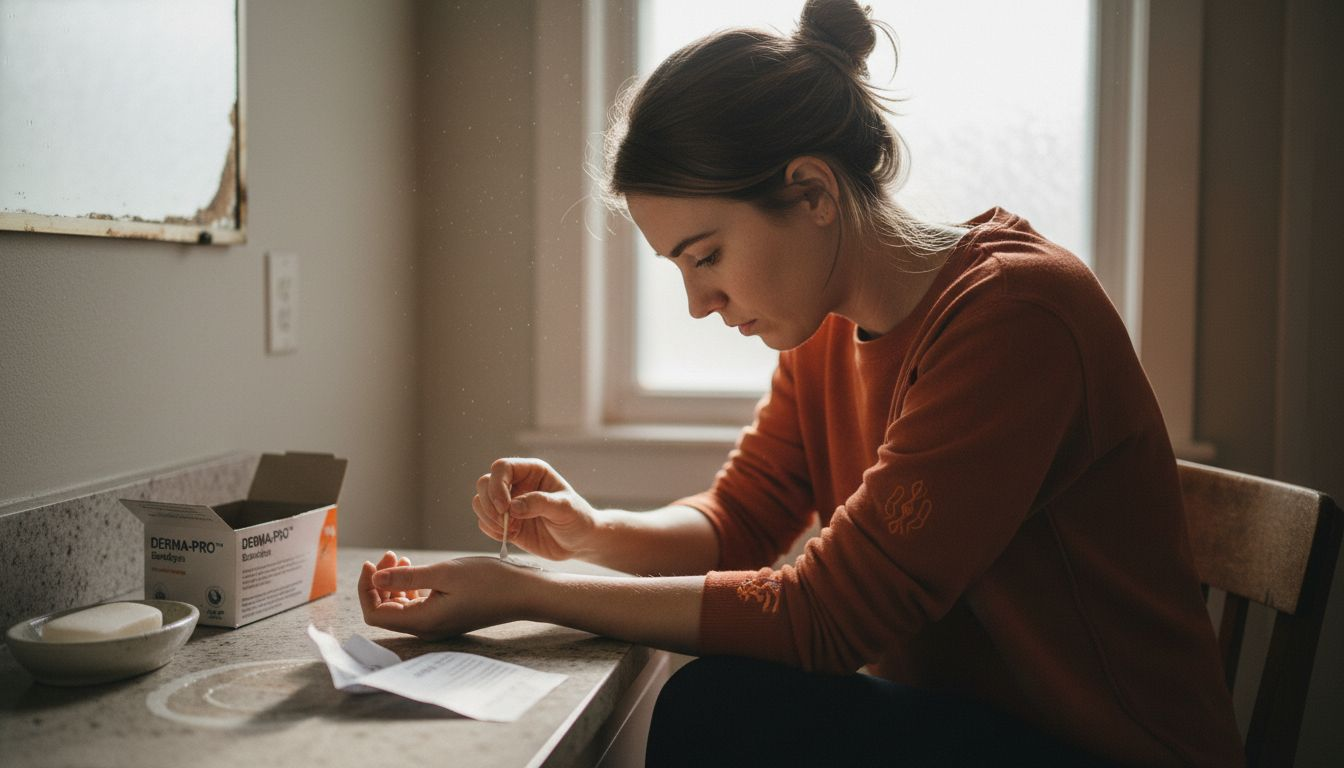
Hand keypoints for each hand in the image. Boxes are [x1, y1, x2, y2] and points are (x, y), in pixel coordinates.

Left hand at [357, 550, 533, 639]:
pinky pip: (416, 605)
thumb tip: (374, 580)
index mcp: (422, 621)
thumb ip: (406, 578)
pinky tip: (415, 570)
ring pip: (400, 607)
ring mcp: (436, 623)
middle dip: (379, 583)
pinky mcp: (445, 615)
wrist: (522, 593)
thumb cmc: (489, 582)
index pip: (375, 614)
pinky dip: (409, 587)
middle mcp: (426, 628)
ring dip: (393, 583)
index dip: (366, 590)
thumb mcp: (444, 574)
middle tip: (389, 556)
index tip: (372, 564)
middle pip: (385, 610)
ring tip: (401, 559)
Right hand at [473, 458, 599, 560]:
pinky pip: (484, 522)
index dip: (497, 485)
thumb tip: (513, 507)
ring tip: (509, 529)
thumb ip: (541, 503)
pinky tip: (509, 536)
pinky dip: (490, 530)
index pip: (502, 467)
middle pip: (485, 483)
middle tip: (504, 520)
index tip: (505, 507)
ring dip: (488, 517)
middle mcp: (517, 484)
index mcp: (532, 472)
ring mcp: (509, 504)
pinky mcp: (506, 523)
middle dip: (489, 503)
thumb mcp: (566, 508)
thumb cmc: (578, 519)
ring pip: (480, 502)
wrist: (580, 542)